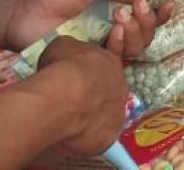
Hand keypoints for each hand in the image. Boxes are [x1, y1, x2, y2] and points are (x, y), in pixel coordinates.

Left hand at [5, 0, 171, 57]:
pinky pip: (118, 58)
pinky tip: (114, 32)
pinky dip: (122, 44)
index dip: (159, 13)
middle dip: (148, 21)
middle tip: (137, 9)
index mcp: (113, 9)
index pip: (144, 15)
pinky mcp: (92, 61)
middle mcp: (113, 29)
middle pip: (146, 33)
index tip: (168, 6)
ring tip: (120, 19)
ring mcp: (102, 46)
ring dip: (137, 32)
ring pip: (137, 47)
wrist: (24, 15)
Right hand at [38, 36, 129, 156]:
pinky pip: (97, 138)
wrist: (64, 97)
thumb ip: (71, 51)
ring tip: (70, 121)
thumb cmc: (63, 66)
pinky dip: (85, 138)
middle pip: (108, 93)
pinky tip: (70, 138)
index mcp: (112, 63)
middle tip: (72, 102)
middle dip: (93, 96)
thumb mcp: (63, 46)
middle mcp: (120, 88)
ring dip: (91, 118)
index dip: (89, 74)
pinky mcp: (108, 137)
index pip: (104, 67)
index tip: (75, 79)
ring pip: (105, 117)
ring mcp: (117, 114)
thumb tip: (67, 55)